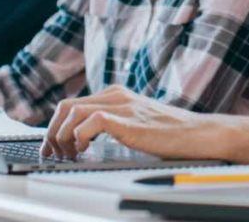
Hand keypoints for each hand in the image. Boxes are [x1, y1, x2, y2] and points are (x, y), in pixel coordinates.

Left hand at [40, 85, 235, 160]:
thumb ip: (113, 122)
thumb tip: (84, 136)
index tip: (51, 147)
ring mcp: (123, 106)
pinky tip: (85, 149)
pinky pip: (92, 121)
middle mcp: (116, 95)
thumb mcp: (135, 122)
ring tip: (69, 155)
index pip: (71, 104)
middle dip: (52, 132)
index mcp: (116, 94)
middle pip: (66, 106)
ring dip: (62, 136)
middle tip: (55, 154)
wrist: (197, 134)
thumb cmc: (170, 133)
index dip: (55, 127)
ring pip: (73, 112)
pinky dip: (80, 136)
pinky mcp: (129, 121)